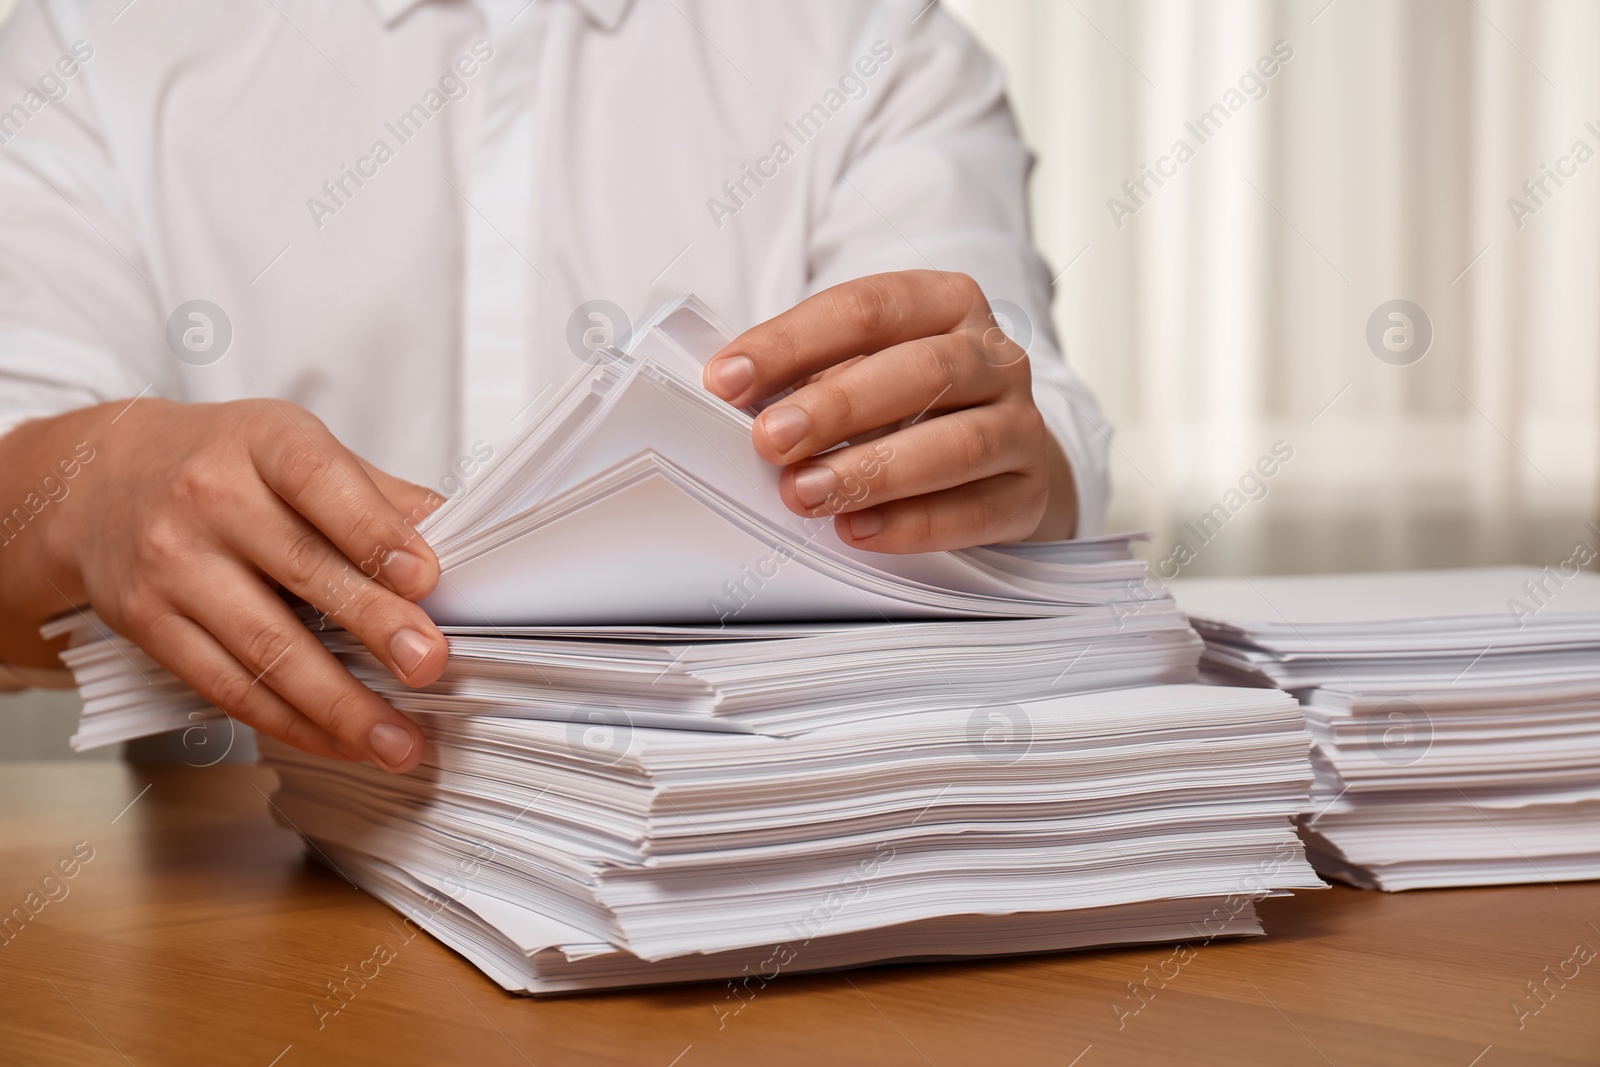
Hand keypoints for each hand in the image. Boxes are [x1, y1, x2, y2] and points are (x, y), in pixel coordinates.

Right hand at [0, 398, 447, 770]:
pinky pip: (228, 686)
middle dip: (372, 626)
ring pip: (264, 647)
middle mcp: (211, 500)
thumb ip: (378, 494)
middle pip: (302, 572)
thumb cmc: (223, 463)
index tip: (425, 577)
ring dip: (339, 704)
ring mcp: (174, 566)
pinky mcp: (150, 625)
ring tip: (397, 740)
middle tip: (428, 666)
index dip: (375, 531)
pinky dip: (291, 722)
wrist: (99, 480)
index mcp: (263, 444)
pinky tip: (340, 740)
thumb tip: (460, 536)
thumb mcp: (296, 447)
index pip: (321, 481)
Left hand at [702, 270, 1076, 550]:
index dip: (792, 341)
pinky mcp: (1029, 491)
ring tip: (805, 494)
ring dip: (873, 470)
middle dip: (836, 407)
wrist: (995, 457)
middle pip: (921, 371)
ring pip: (957, 443)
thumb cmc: (907, 405)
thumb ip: (807, 375)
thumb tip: (731, 396)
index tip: (725, 379)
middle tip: (769, 441)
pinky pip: (977, 510)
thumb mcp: (860, 367)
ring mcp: (1021, 425)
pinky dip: (914, 523)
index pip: (869, 307)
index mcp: (946, 303)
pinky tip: (858, 530)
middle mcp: (994, 357)